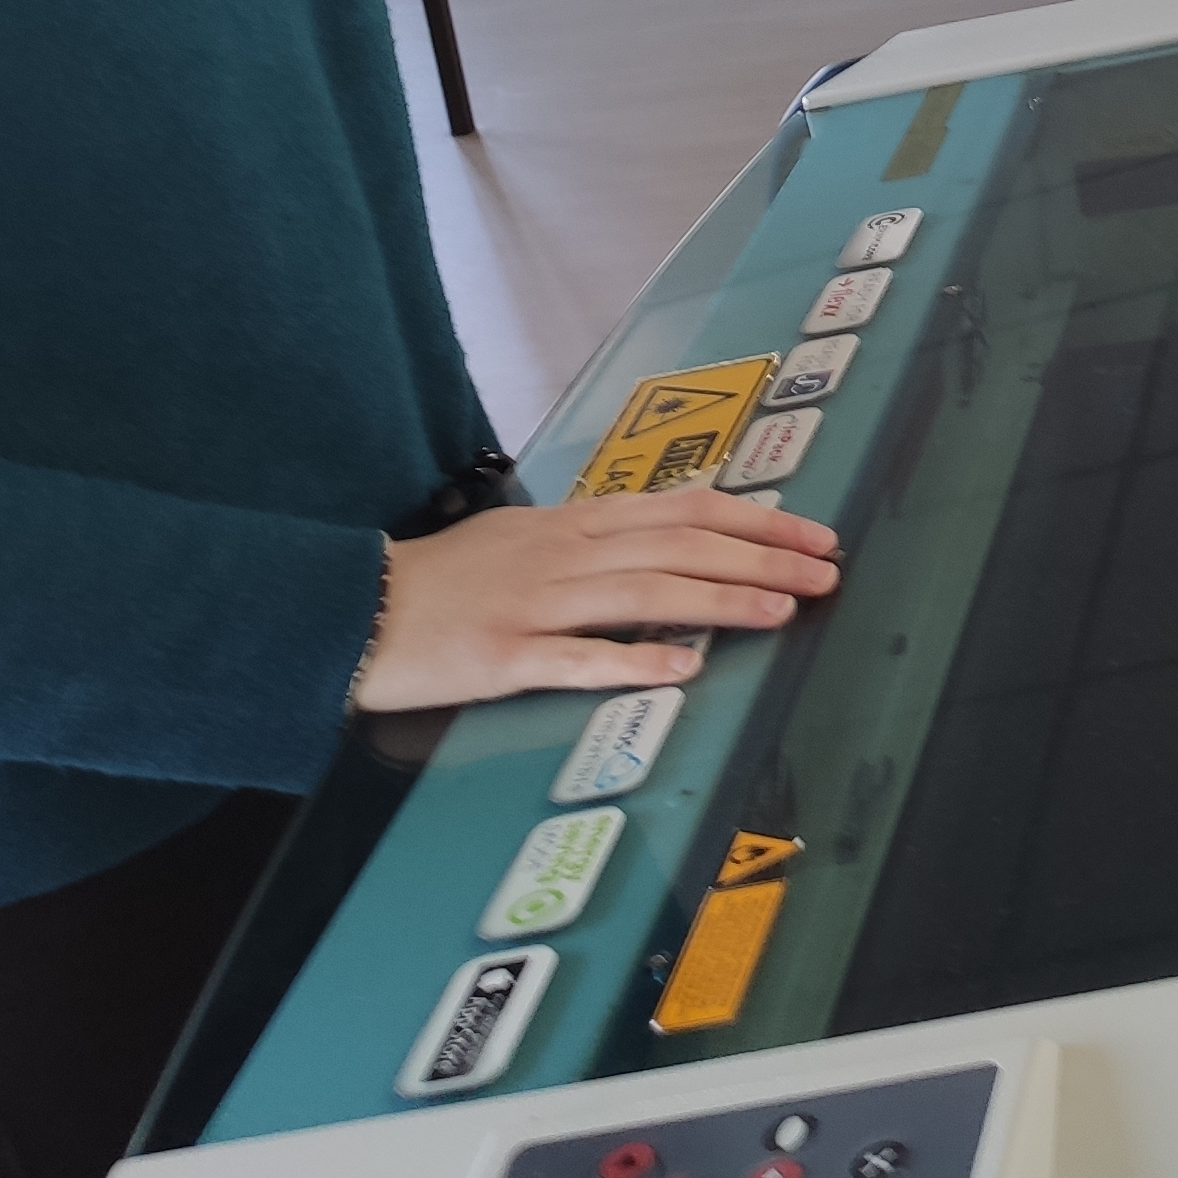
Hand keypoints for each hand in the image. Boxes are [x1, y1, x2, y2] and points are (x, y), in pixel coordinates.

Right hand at [350, 488, 841, 712]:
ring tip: (779, 610)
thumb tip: (669, 528)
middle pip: (679, 545)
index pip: (684, 509)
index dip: (755, 520)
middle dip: (761, 556)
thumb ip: (595, 535)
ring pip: (643, 592)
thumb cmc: (444, 578)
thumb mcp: (525, 535)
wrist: (354, 609)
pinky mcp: (502, 656)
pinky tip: (681, 668)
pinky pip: (575, 659)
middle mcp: (564, 553)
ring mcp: (535, 603)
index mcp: (575, 523)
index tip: (811, 534)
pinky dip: (631, 660)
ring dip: (718, 599)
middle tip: (824, 571)